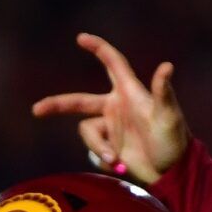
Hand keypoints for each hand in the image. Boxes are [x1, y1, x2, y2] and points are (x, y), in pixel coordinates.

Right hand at [31, 33, 188, 184]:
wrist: (170, 172)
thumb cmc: (173, 139)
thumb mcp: (169, 116)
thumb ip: (163, 92)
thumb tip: (166, 66)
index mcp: (129, 92)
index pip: (112, 63)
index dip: (98, 48)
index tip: (81, 38)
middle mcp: (115, 107)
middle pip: (78, 101)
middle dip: (57, 105)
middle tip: (37, 110)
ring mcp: (109, 128)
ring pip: (87, 133)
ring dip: (98, 147)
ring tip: (116, 160)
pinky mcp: (107, 147)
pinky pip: (94, 151)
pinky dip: (104, 160)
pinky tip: (121, 165)